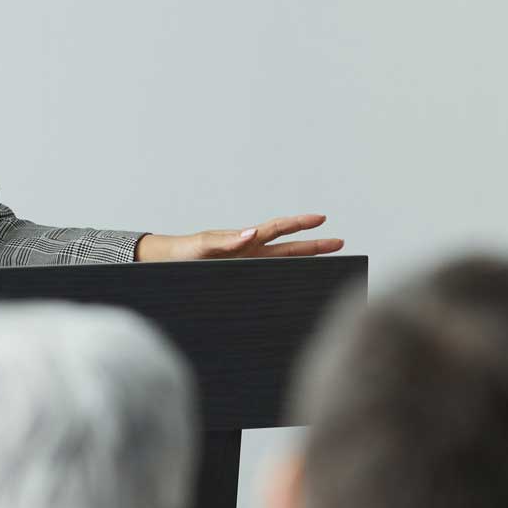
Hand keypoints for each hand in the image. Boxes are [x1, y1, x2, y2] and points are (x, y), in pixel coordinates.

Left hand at [134, 214, 343, 262]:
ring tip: (328, 263)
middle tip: (340, 242)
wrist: (167, 266)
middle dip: (314, 245)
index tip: (320, 219)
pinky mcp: (242, 280)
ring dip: (305, 262)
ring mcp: (249, 267)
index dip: (299, 224)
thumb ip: (225, 240)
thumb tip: (250, 234)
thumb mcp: (202, 245)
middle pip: (290, 247)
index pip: (277, 229)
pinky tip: (299, 288)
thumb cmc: (183, 253)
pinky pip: (270, 281)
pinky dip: (287, 282)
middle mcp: (251, 253)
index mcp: (244, 240)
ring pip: (284, 263)